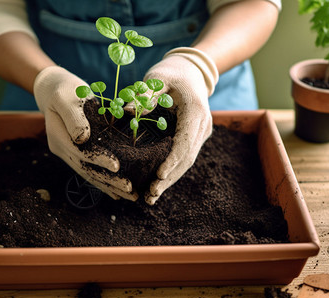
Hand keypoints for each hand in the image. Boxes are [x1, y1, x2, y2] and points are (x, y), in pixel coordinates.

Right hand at [34, 66, 137, 200]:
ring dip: (110, 186)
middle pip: (86, 170)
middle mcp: (62, 149)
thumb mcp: (66, 98)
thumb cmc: (63, 90)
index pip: (81, 153)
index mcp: (58, 137)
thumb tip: (83, 138)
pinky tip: (117, 191)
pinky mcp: (76, 151)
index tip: (117, 166)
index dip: (99, 160)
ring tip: (131, 196)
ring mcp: (68, 153)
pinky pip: (90, 169)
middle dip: (109, 181)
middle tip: (131, 191)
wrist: (53, 89)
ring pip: (89, 173)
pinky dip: (104, 180)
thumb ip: (74, 117)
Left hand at [143, 47, 218, 204]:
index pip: (184, 143)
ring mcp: (200, 132)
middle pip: (187, 158)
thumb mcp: (157, 77)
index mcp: (195, 112)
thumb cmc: (172, 72)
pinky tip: (159, 184)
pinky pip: (184, 156)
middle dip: (169, 178)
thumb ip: (145, 94)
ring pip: (187, 161)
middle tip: (151, 195)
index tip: (158, 177)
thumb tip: (126, 110)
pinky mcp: (194, 136)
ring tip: (153, 197)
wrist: (191, 70)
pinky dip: (172, 171)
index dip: (171, 162)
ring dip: (171, 180)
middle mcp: (202, 125)